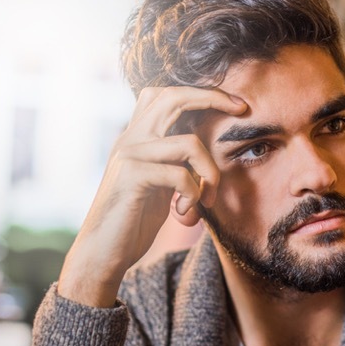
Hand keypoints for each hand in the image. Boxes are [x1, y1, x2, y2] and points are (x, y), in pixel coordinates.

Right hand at [57, 87, 246, 307]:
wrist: (103, 252)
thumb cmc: (134, 221)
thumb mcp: (161, 185)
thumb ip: (176, 163)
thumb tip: (205, 150)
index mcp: (137, 137)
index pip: (166, 95)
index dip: (201, 92)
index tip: (235, 103)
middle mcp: (131, 138)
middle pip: (175, 97)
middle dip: (214, 98)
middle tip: (242, 110)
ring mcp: (130, 155)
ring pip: (190, 144)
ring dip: (211, 175)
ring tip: (205, 201)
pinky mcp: (132, 176)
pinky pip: (182, 176)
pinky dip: (193, 196)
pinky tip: (183, 215)